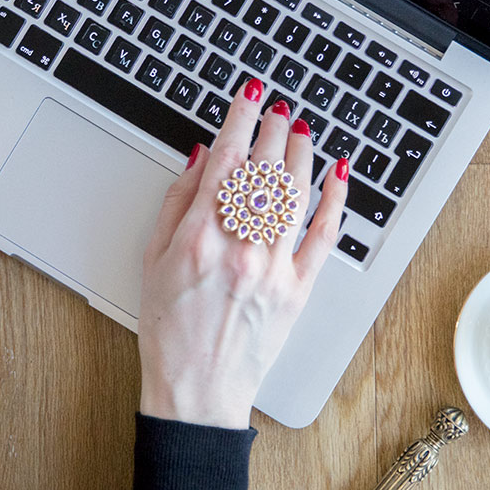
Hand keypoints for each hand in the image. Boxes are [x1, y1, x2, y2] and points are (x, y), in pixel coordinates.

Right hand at [136, 79, 347, 427]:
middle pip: (264, 170)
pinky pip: (321, 237)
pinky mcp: (297, 291)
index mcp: (198, 236)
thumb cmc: (168, 330)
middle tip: (278, 109)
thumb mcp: (153, 259)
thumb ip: (177, 202)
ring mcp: (272, 269)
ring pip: (294, 195)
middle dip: (273, 129)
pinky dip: (332, 202)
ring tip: (300, 130)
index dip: (241, 120)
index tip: (249, 97)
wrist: (195, 391)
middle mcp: (238, 247)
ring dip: (300, 154)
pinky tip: (336, 177)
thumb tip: (201, 157)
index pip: (227, 160)